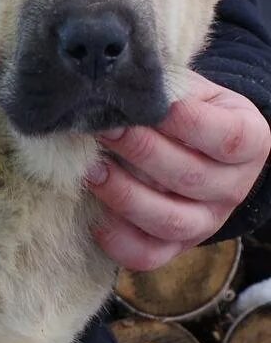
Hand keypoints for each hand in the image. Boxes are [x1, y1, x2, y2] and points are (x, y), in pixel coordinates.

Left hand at [86, 70, 270, 270]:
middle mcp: (233, 188)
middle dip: (141, 152)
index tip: (143, 104)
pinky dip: (117, 238)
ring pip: (168, 220)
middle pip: (189, 177)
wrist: (189, 150)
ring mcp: (206, 223)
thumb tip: (118, 86)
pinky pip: (147, 255)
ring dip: (124, 196)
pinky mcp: (175, 248)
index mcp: (250, 143)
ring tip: (92, 171)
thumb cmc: (185, 112)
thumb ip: (165, 90)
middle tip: (104, 130)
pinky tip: (94, 214)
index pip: (225, 137)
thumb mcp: (190, 92)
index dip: (183, 122)